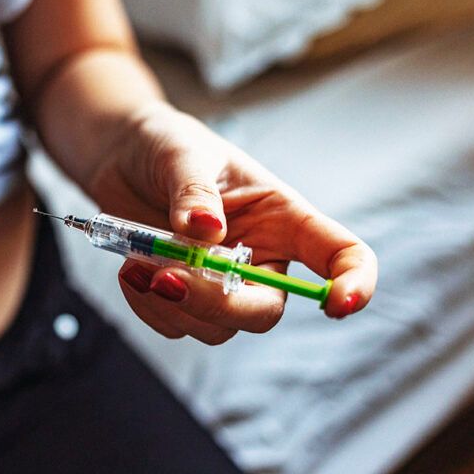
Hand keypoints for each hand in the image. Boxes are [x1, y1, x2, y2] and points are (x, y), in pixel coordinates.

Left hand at [88, 103, 377, 343]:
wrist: (119, 157)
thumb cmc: (165, 146)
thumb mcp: (181, 153)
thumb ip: (194, 191)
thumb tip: (206, 231)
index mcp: (283, 217)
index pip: (340, 254)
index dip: (353, 283)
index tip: (339, 306)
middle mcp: (261, 257)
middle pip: (265, 310)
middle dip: (219, 305)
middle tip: (168, 280)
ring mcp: (223, 283)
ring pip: (218, 327)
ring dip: (173, 307)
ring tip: (137, 265)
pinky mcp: (184, 298)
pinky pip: (176, 326)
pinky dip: (149, 308)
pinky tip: (130, 272)